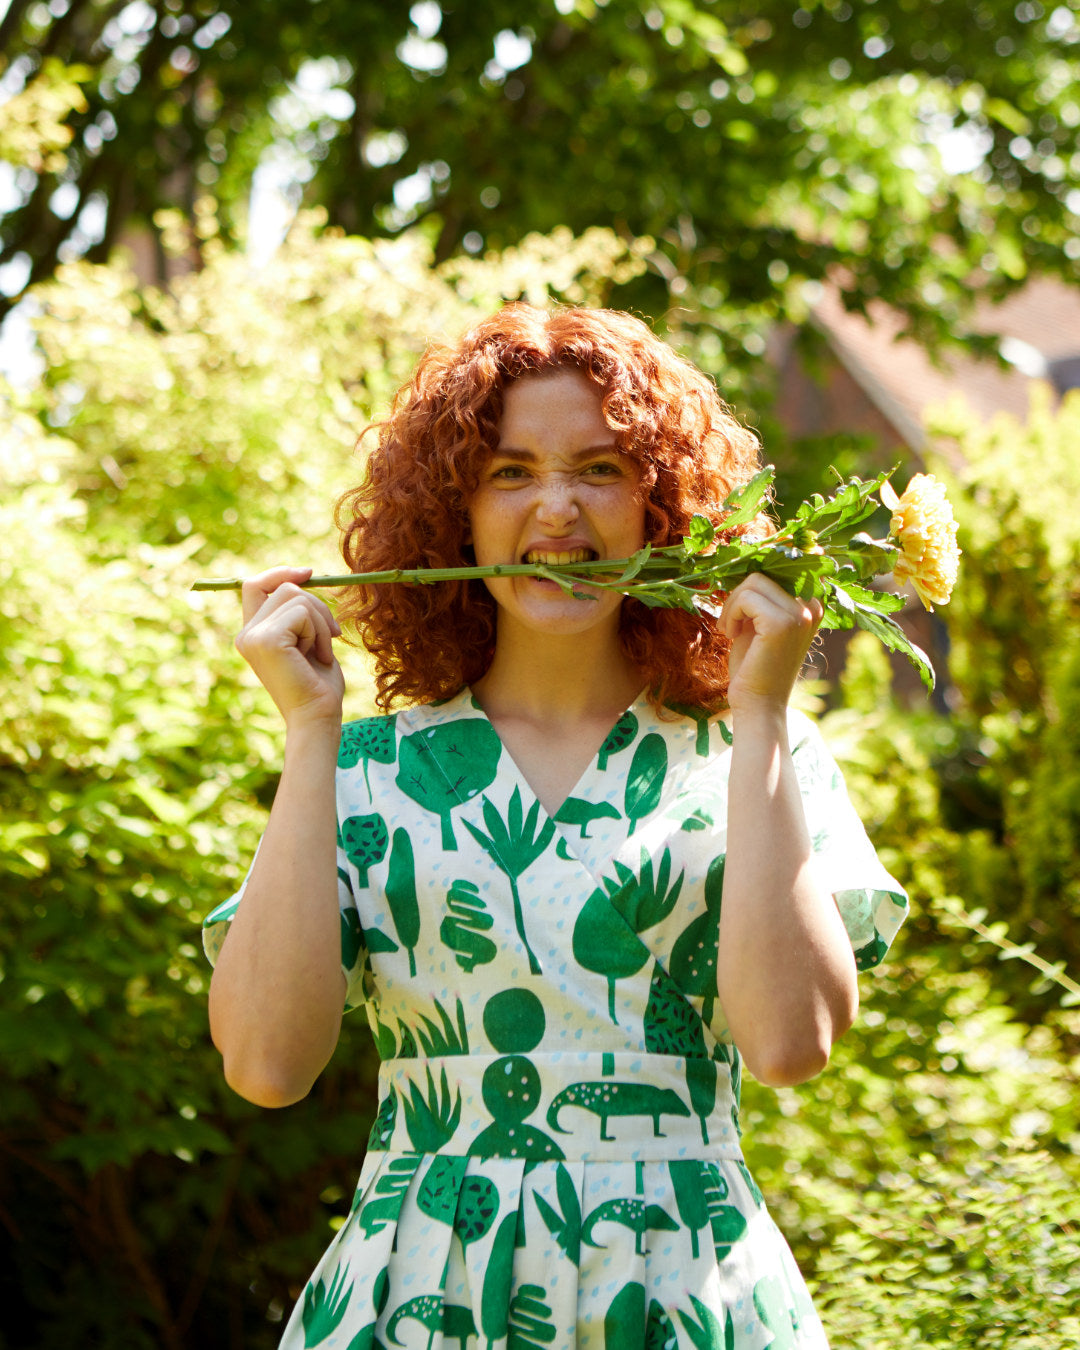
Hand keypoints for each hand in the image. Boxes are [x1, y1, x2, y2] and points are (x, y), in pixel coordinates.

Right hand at [235, 566, 344, 727]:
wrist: (318, 716)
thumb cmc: (319, 684)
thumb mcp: (308, 639)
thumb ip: (298, 612)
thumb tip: (304, 575)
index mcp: (252, 633)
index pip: (255, 585)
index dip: (281, 573)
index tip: (309, 573)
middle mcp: (246, 634)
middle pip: (284, 588)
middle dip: (317, 606)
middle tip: (333, 634)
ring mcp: (252, 636)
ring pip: (296, 596)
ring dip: (320, 622)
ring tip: (321, 651)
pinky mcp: (266, 640)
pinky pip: (302, 612)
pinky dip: (319, 632)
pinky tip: (317, 657)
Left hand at [720, 574, 822, 714]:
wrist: (759, 703)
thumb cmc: (756, 664)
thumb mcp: (761, 622)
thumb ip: (763, 595)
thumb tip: (749, 559)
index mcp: (812, 603)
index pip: (781, 567)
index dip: (751, 584)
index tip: (740, 609)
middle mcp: (813, 606)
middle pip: (763, 573)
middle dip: (738, 596)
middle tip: (731, 624)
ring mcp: (800, 614)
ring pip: (753, 582)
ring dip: (733, 605)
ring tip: (731, 629)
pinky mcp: (782, 623)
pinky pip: (746, 598)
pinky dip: (731, 614)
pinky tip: (731, 635)